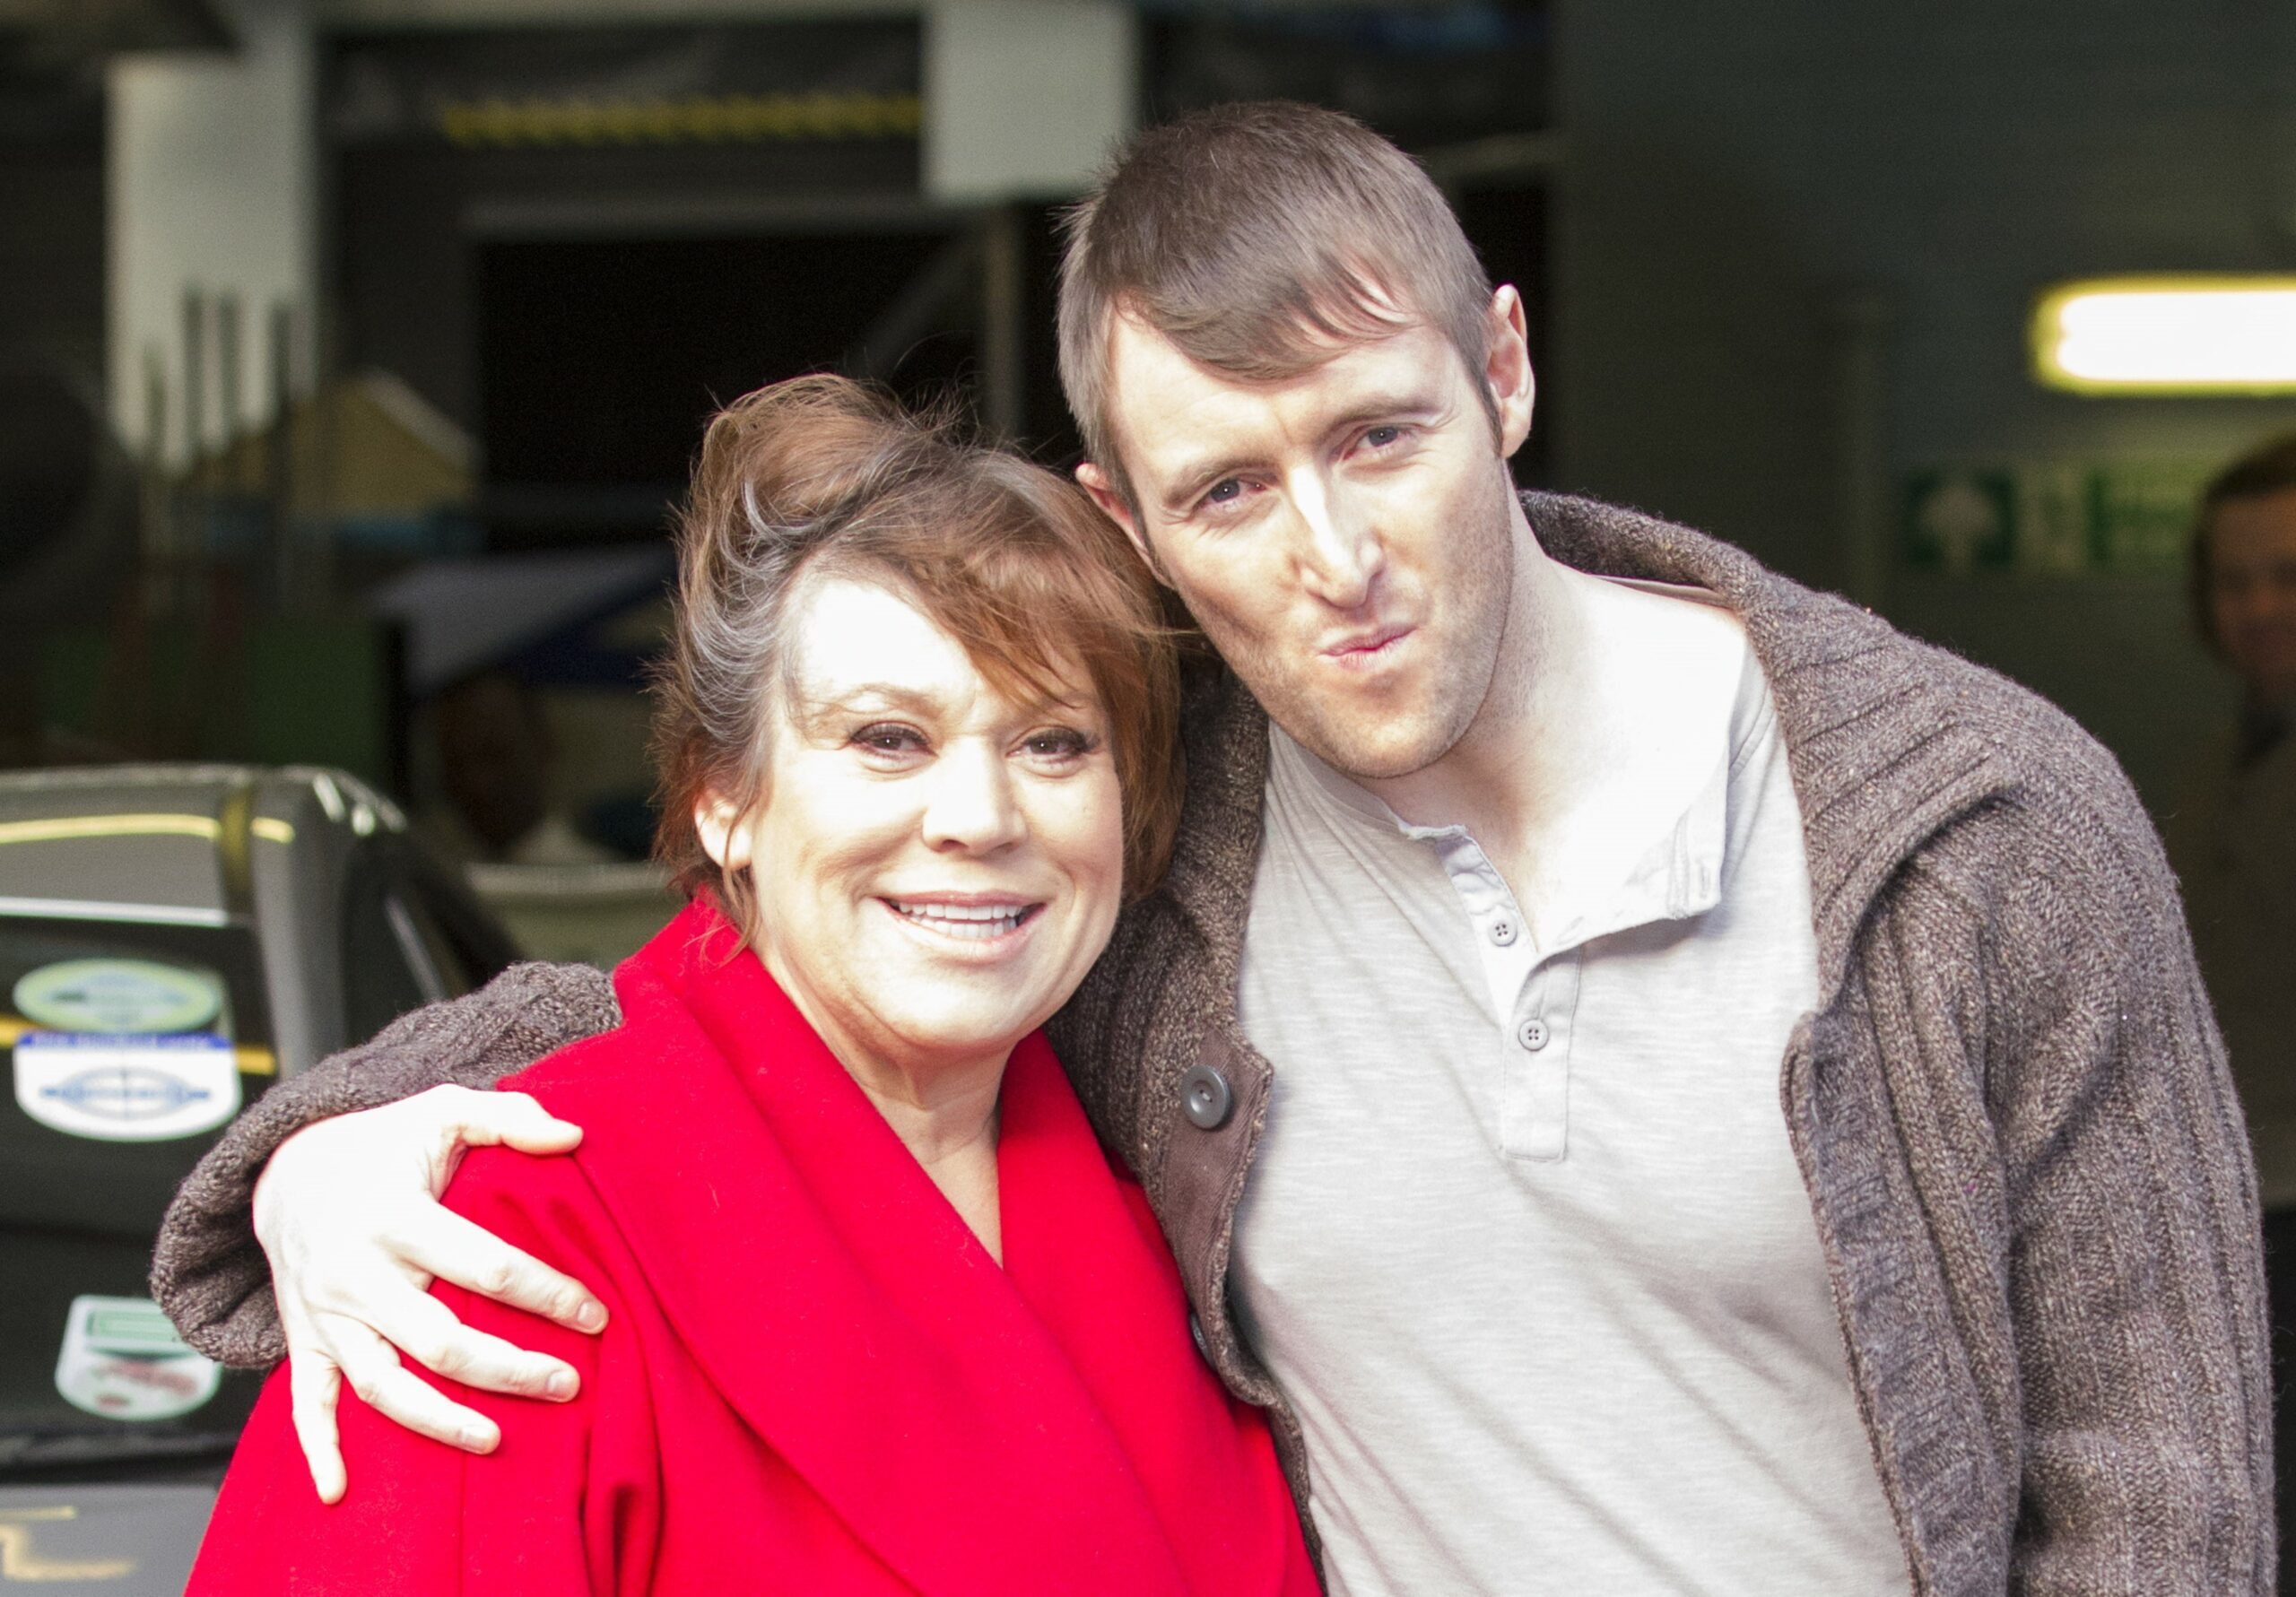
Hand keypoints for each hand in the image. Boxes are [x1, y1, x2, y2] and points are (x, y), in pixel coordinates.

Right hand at [251, 1085, 606, 1502]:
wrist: (284, 1170)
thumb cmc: (383, 1144)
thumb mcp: (440, 1111)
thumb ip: (509, 1117)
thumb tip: (573, 1134)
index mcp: (395, 1217)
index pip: (486, 1266)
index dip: (547, 1294)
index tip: (596, 1315)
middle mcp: (355, 1273)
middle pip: (439, 1340)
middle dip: (509, 1369)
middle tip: (570, 1384)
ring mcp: (325, 1315)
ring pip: (382, 1384)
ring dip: (438, 1419)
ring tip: (497, 1440)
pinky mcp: (304, 1342)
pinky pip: (304, 1404)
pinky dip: (318, 1450)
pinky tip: (340, 1492)